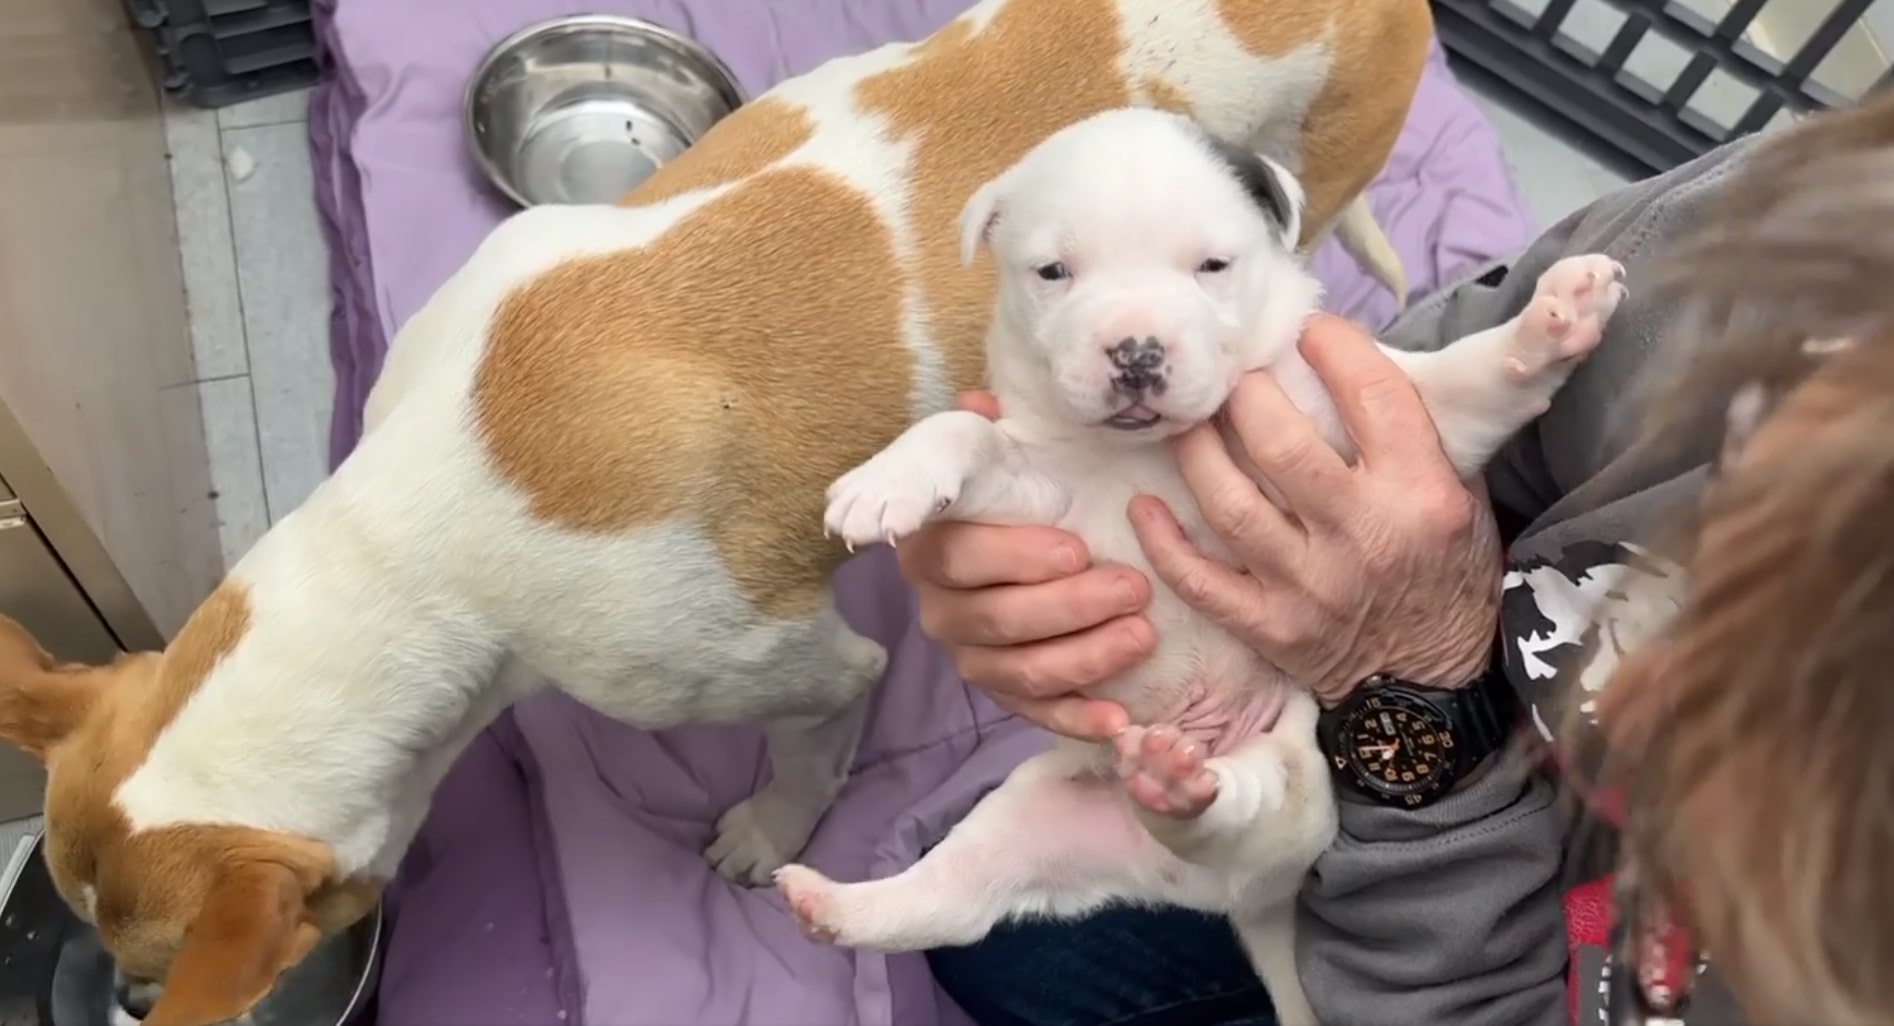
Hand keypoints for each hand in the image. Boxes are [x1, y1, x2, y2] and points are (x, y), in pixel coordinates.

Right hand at [896, 393, 1146, 739]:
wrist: (1044, 534)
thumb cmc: (1023, 488)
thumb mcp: (1003, 452)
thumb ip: (986, 433)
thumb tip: (980, 404)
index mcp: (931, 545)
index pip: (959, 556)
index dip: (1014, 556)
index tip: (1074, 548)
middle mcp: (939, 608)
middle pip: (997, 619)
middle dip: (1071, 607)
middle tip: (1133, 585)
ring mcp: (971, 657)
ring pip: (1021, 671)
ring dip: (1086, 657)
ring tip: (1143, 634)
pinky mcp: (1006, 694)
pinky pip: (1037, 715)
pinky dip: (1078, 720)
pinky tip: (1121, 720)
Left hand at [1130, 314, 1502, 706]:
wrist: (1433, 682)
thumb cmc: (1445, 570)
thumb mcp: (1460, 493)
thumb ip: (1406, 434)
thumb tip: (1340, 360)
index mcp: (1421, 494)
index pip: (1373, 397)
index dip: (1334, 348)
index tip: (1308, 331)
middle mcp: (1363, 537)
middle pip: (1281, 445)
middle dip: (1246, 394)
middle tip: (1233, 375)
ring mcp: (1309, 587)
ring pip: (1230, 504)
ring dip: (1195, 451)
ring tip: (1184, 420)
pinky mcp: (1269, 627)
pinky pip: (1200, 580)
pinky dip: (1163, 542)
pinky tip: (1142, 505)